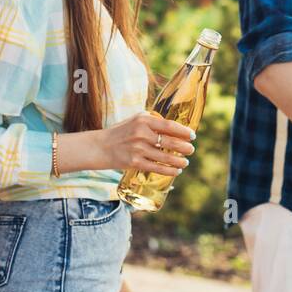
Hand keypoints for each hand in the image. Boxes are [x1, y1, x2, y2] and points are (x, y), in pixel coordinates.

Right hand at [80, 112, 194, 174]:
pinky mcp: (134, 162)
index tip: (192, 135)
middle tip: (191, 150)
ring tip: (186, 162)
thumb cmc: (120, 132)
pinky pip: (157, 168)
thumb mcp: (135, 120)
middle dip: (184, 147)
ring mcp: (138, 149)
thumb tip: (174, 127)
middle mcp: (141, 134)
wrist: (99, 147)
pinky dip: (169, 170)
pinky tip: (176, 171)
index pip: (169, 125)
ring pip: (165, 157)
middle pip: (170, 142)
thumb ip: (152, 121)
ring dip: (179, 161)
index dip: (183, 131)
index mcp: (143, 120)